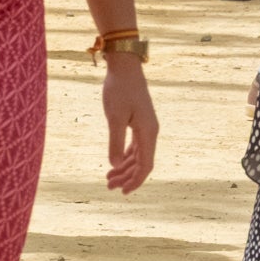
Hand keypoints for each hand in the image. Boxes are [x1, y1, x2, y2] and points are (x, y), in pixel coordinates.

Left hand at [103, 56, 158, 193]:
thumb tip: (114, 164)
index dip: (135, 181)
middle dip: (127, 177)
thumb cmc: (119, 90)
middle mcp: (151, 131)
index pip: (146, 165)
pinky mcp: (140, 121)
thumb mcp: (114, 117)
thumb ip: (115, 142)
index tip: (122, 192)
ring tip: (108, 178)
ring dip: (125, 168)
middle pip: (142, 162)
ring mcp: (146, 126)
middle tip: (108, 186)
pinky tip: (116, 162)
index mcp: (148, 132)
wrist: (125, 67)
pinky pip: (136, 145)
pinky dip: (126, 156)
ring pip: (139, 155)